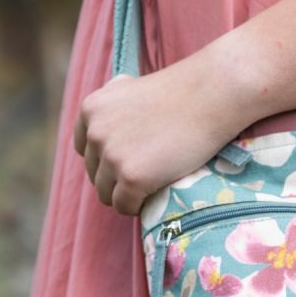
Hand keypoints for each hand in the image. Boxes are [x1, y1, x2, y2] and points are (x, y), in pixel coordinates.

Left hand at [73, 43, 254, 215]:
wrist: (210, 97)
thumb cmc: (182, 92)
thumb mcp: (131, 90)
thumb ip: (113, 110)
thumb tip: (104, 129)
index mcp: (91, 110)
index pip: (86, 150)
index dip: (107, 160)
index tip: (131, 161)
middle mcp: (95, 133)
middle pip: (95, 175)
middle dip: (118, 179)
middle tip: (149, 175)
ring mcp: (112, 157)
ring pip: (107, 195)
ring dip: (126, 196)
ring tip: (152, 188)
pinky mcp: (132, 178)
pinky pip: (125, 206)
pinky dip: (138, 207)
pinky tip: (155, 197)